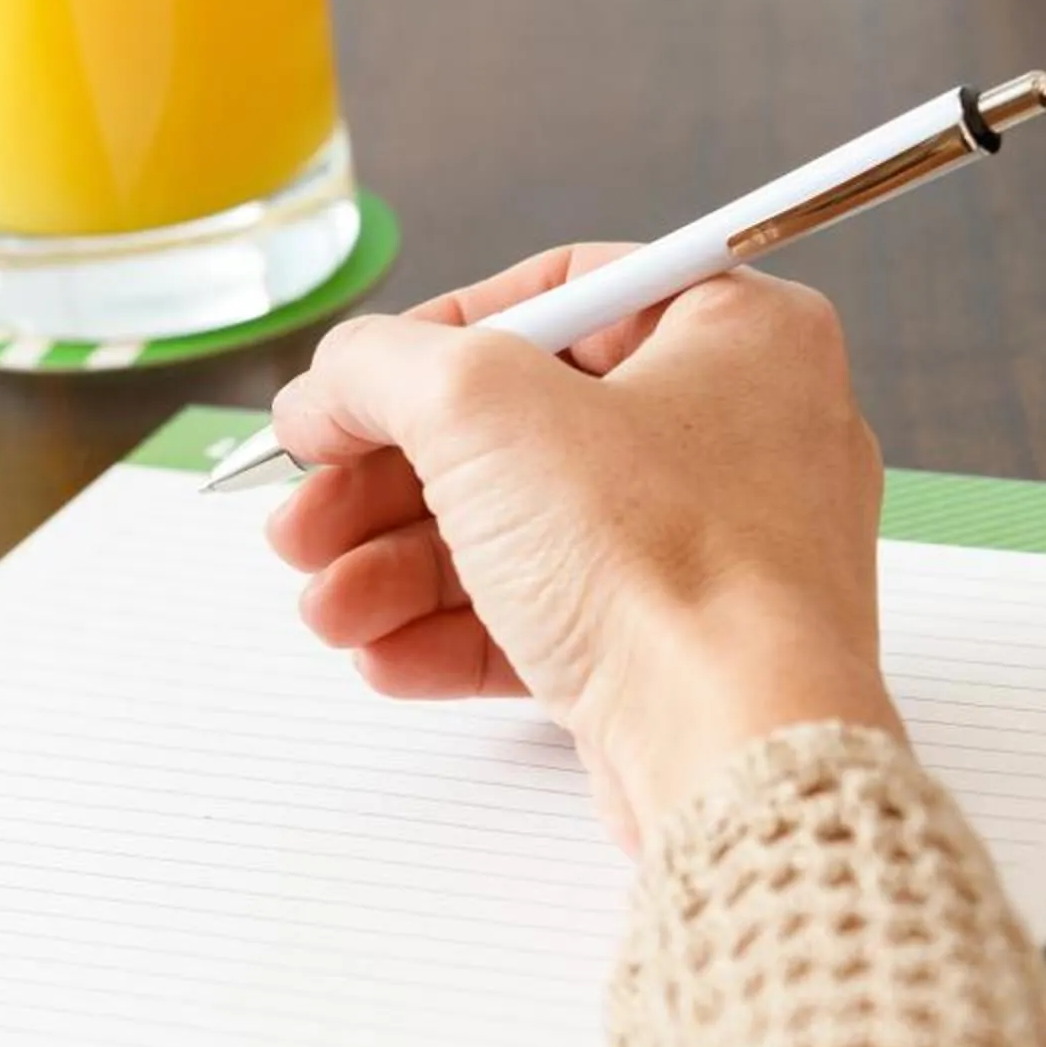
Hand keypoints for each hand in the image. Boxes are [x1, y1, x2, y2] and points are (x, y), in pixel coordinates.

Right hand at [263, 247, 900, 851]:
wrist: (733, 750)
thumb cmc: (667, 566)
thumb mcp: (475, 406)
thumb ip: (375, 366)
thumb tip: (327, 387)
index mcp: (736, 335)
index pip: (554, 296)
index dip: (430, 340)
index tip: (350, 391)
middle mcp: (739, 432)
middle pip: (511, 430)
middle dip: (381, 486)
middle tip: (306, 517)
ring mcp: (711, 548)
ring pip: (515, 533)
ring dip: (394, 569)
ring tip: (329, 607)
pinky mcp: (676, 646)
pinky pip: (546, 616)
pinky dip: (451, 630)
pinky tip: (385, 652)